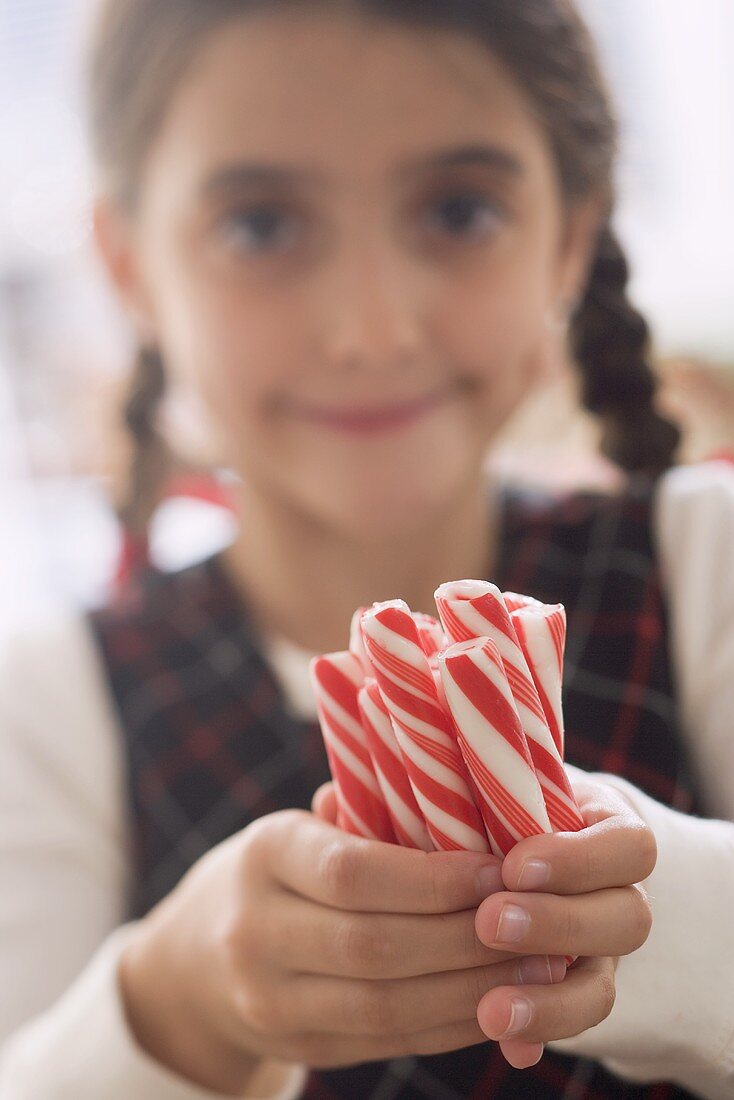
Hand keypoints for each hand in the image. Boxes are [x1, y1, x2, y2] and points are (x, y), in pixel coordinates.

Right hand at [119, 799, 565, 1093]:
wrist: (198, 958)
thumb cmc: (280, 869)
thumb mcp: (304, 826)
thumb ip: (368, 813)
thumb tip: (464, 793)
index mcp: (264, 856)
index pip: (352, 873)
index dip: (433, 879)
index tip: (500, 870)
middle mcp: (256, 933)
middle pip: (373, 947)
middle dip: (466, 939)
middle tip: (537, 921)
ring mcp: (272, 1003)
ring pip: (387, 1008)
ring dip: (472, 990)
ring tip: (537, 968)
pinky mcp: (301, 1049)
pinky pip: (390, 1043)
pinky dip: (452, 1025)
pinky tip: (501, 1002)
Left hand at [473, 777, 656, 1068]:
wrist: (499, 835)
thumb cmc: (499, 798)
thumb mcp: (505, 786)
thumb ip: (499, 800)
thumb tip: (476, 818)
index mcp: (608, 833)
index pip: (630, 848)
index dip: (579, 861)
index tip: (513, 865)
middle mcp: (616, 894)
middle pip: (628, 919)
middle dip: (557, 924)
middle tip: (489, 922)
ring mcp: (599, 949)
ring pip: (602, 985)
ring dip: (549, 997)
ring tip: (491, 1007)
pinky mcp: (571, 990)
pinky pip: (569, 1021)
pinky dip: (537, 1031)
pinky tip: (506, 1041)